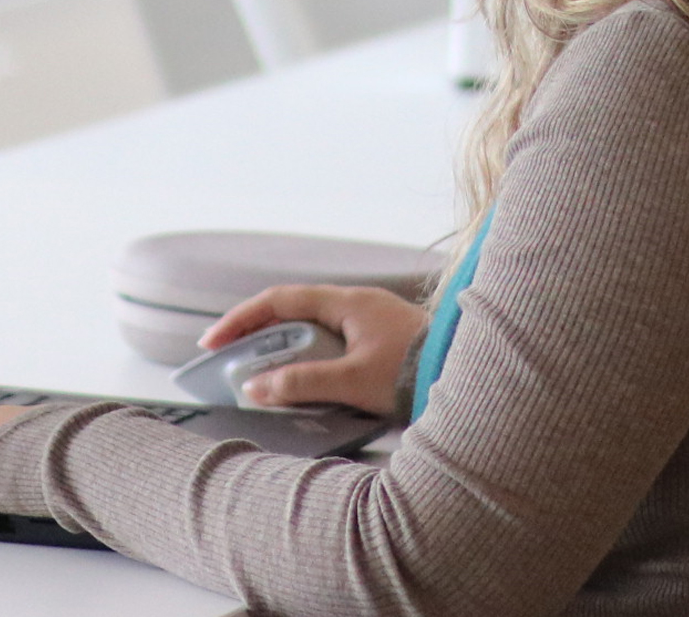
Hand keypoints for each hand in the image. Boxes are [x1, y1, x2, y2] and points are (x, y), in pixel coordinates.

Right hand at [198, 284, 427, 415]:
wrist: (474, 379)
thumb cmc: (416, 373)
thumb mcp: (352, 381)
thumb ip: (301, 383)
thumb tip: (255, 387)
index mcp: (348, 303)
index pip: (280, 301)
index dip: (242, 319)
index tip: (213, 342)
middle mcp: (360, 304)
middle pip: (295, 313)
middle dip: (260, 337)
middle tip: (233, 364)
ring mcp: (375, 322)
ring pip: (316, 331)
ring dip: (288, 352)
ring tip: (267, 381)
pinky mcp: (386, 342)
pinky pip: (336, 345)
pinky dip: (313, 361)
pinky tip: (309, 385)